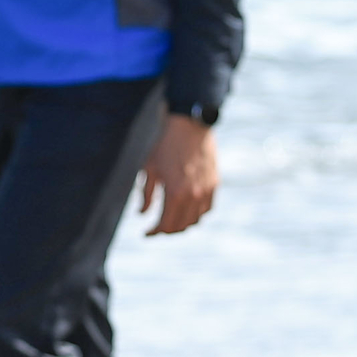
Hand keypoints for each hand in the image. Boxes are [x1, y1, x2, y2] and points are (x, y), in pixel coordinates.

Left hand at [134, 114, 218, 236]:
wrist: (189, 124)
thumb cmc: (164, 144)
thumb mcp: (149, 169)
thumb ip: (146, 195)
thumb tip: (142, 213)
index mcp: (175, 194)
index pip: (165, 225)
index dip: (154, 232)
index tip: (146, 232)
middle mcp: (193, 196)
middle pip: (181, 226)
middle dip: (167, 230)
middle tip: (157, 228)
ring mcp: (206, 190)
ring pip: (196, 220)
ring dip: (183, 224)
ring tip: (172, 220)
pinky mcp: (214, 183)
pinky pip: (207, 208)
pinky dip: (197, 214)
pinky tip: (187, 210)